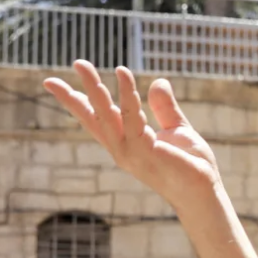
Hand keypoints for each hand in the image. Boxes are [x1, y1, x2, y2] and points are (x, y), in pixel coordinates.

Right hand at [44, 62, 222, 208]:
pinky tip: (122, 75)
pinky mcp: (145, 152)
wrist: (204, 193)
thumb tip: (158, 81)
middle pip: (94, 116)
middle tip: (70, 64)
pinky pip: (133, 118)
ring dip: (94, 88)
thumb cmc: (191, 166)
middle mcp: (122, 149)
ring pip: (106, 115)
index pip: (95, 120)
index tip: (53, 83)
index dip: (75, 102)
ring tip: (81, 65)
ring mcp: (130, 152)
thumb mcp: (177, 130)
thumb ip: (164, 108)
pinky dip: (126, 95)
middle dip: (76, 92)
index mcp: (126, 143)